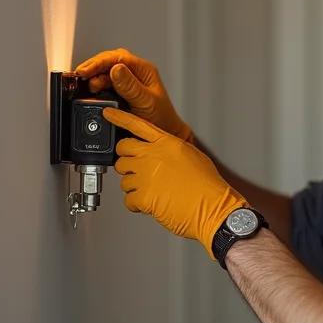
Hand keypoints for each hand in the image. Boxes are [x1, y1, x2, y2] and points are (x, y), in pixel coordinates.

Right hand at [75, 49, 193, 143]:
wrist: (164, 133)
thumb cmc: (162, 118)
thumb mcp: (146, 102)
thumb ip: (130, 87)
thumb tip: (116, 69)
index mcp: (143, 70)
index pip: (118, 57)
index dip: (99, 62)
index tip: (85, 70)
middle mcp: (134, 73)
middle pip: (108, 62)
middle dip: (92, 68)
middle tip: (79, 77)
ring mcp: (126, 82)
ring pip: (104, 73)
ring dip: (93, 77)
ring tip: (85, 86)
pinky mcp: (119, 92)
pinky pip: (104, 84)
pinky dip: (95, 87)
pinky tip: (89, 91)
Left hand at [105, 108, 248, 257]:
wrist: (213, 208)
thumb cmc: (208, 186)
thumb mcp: (192, 155)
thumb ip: (171, 148)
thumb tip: (161, 151)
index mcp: (166, 143)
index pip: (137, 125)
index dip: (120, 118)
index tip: (109, 114)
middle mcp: (152, 156)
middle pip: (122, 151)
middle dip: (126, 159)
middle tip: (137, 169)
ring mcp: (145, 176)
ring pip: (123, 178)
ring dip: (133, 185)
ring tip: (153, 191)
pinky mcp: (143, 197)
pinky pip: (128, 199)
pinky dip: (136, 204)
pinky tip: (150, 204)